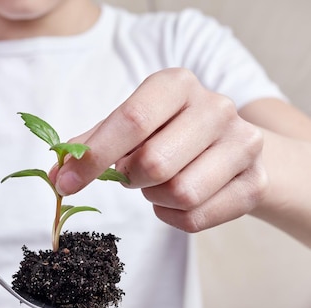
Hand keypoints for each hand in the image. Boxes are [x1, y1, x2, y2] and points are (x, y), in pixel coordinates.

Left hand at [52, 68, 265, 232]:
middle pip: (155, 163)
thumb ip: (91, 146)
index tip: (66, 183)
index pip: (132, 120)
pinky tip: (174, 201)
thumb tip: (57, 175)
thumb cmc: (168, 133)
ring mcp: (243, 144)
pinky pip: (195, 218)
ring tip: (157, 183)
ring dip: (154, 198)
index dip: (93, 156)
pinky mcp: (254, 183)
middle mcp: (216, 107)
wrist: (231, 147)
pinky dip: (172, 218)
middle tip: (131, 174)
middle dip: (131, 178)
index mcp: (177, 85)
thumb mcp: (131, 126)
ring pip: (180, 193)